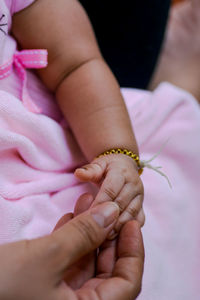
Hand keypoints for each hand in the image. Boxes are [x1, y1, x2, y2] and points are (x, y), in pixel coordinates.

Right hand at [0, 194, 143, 299]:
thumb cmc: (4, 285)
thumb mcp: (49, 256)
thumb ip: (84, 234)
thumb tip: (112, 212)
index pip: (126, 285)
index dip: (133, 252)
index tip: (131, 223)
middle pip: (107, 270)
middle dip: (108, 234)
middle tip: (109, 208)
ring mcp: (60, 296)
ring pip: (86, 261)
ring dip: (88, 230)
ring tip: (88, 202)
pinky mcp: (46, 285)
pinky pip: (67, 260)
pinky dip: (70, 237)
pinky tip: (71, 216)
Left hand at [75, 153, 144, 236]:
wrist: (125, 167)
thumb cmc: (107, 167)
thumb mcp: (98, 165)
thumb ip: (89, 170)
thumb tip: (78, 173)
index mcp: (122, 173)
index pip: (111, 190)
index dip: (100, 203)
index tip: (87, 216)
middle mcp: (134, 184)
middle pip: (122, 203)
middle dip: (108, 218)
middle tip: (93, 232)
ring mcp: (140, 197)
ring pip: (131, 214)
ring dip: (118, 226)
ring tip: (104, 238)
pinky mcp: (142, 207)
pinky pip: (138, 220)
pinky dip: (127, 230)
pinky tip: (115, 238)